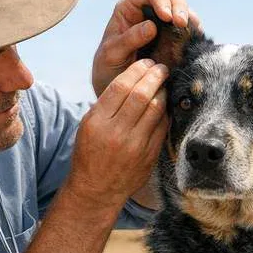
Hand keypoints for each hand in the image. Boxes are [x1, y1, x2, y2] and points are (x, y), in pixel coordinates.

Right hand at [67, 59, 169, 210]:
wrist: (96, 190)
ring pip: (156, 108)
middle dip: (155, 75)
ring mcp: (135, 146)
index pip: (121, 86)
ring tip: (164, 83)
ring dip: (163, 91)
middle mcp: (116, 133)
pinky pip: (162, 126)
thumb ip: (106, 104)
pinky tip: (165, 104)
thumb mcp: (87, 126)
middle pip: (142, 94)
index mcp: (97, 122)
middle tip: (161, 67)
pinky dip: (165, 111)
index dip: (137, 70)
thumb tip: (131, 78)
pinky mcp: (149, 156)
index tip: (145, 63)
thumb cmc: (89, 153)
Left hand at [91, 0, 199, 97]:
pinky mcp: (174, 38)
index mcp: (130, 7)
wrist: (117, 89)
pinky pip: (189, 29)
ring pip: (183, 9)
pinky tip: (194, 40)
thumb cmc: (108, 67)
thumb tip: (152, 27)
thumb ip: (128, 39)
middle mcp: (149, 11)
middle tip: (181, 25)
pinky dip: (194, 32)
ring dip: (189, 18)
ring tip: (189, 32)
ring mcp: (163, 24)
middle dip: (179, 7)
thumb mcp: (111, 54)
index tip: (166, 17)